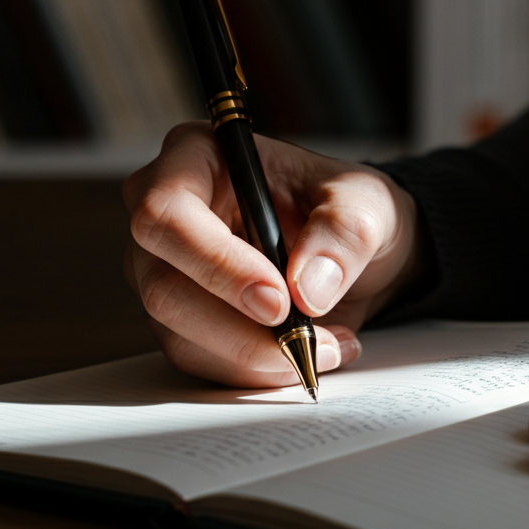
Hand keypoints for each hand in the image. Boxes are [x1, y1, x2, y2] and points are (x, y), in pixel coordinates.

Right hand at [122, 122, 421, 388]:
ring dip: (255, 357)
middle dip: (238, 328)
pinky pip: (199, 361)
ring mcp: (164, 269)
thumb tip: (308, 289)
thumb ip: (344, 235)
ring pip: (179, 334)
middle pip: (163, 285)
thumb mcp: (366, 205)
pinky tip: (308, 354)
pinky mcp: (179, 318)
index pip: (167, 212)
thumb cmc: (344, 207)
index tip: (278, 299)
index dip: (216, 262)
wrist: (351, 249)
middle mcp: (165, 215)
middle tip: (304, 341)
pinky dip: (256, 371)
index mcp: (196, 157)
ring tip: (327, 346)